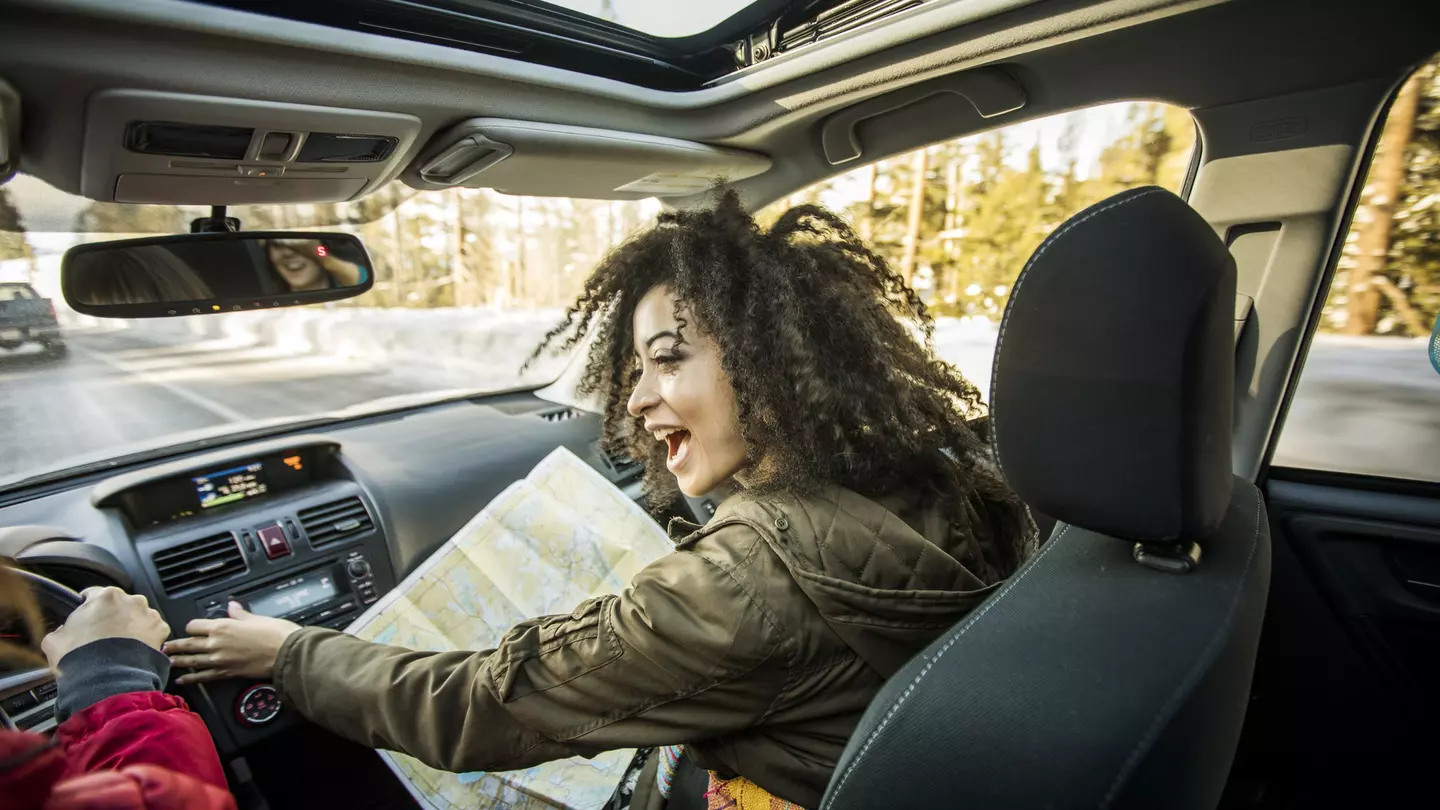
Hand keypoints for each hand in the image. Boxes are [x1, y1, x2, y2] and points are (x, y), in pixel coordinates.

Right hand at [41, 586, 169, 668]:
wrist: (108, 681)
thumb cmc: (80, 658)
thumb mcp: (55, 641)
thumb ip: (60, 629)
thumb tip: (62, 631)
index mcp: (105, 596)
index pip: (93, 594)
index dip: (87, 607)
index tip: (86, 617)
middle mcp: (131, 600)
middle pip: (119, 605)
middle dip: (112, 617)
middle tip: (103, 636)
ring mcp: (149, 614)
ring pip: (138, 616)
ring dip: (130, 626)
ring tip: (120, 646)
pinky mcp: (161, 630)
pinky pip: (152, 631)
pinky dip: (145, 638)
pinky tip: (134, 651)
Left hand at [164, 602, 300, 684]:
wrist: (286, 653)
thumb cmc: (276, 634)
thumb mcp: (257, 618)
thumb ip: (240, 614)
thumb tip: (232, 606)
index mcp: (223, 626)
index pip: (195, 626)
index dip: (191, 626)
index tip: (191, 628)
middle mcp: (216, 643)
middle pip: (188, 644)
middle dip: (174, 645)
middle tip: (164, 647)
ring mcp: (220, 660)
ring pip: (191, 661)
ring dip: (178, 661)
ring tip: (168, 661)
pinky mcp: (226, 673)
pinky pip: (203, 676)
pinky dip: (191, 679)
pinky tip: (182, 680)